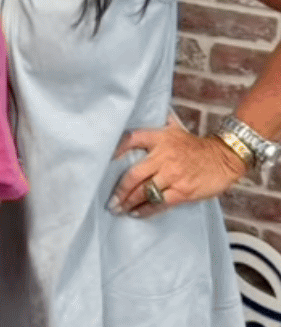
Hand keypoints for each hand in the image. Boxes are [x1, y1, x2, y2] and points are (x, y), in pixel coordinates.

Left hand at [109, 114, 245, 216]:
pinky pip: (160, 203)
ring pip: (145, 191)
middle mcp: (163, 156)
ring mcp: (173, 174)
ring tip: (120, 209)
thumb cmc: (195, 146)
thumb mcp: (174, 129)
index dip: (115, 150)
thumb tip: (140, 112)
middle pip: (134, 175)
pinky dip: (146, 210)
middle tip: (111, 201)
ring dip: (129, 203)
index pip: (131, 139)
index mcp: (160, 138)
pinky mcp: (183, 191)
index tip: (103, 162)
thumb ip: (157, 124)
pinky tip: (137, 214)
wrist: (224, 158)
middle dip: (120, 191)